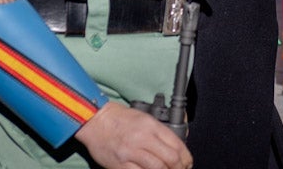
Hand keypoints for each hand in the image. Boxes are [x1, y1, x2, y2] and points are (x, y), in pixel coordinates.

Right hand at [75, 102, 192, 168]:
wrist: (95, 120)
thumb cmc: (120, 119)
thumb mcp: (144, 118)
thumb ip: (160, 132)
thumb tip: (177, 148)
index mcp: (150, 125)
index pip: (177, 145)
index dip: (186, 158)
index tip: (187, 163)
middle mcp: (142, 138)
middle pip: (170, 159)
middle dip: (179, 168)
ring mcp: (130, 152)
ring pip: (158, 168)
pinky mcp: (120, 164)